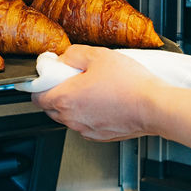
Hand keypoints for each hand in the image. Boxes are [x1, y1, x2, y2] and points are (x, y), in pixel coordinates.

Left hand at [30, 45, 167, 140]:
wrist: (154, 107)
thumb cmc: (130, 84)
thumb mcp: (98, 55)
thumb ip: (74, 54)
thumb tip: (63, 58)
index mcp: (65, 99)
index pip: (36, 96)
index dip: (39, 84)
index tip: (48, 76)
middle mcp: (71, 118)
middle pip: (50, 108)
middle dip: (56, 93)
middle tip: (71, 79)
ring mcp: (85, 129)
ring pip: (68, 117)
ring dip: (72, 104)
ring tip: (91, 88)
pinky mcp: (100, 136)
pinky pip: (84, 124)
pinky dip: (88, 115)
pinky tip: (103, 102)